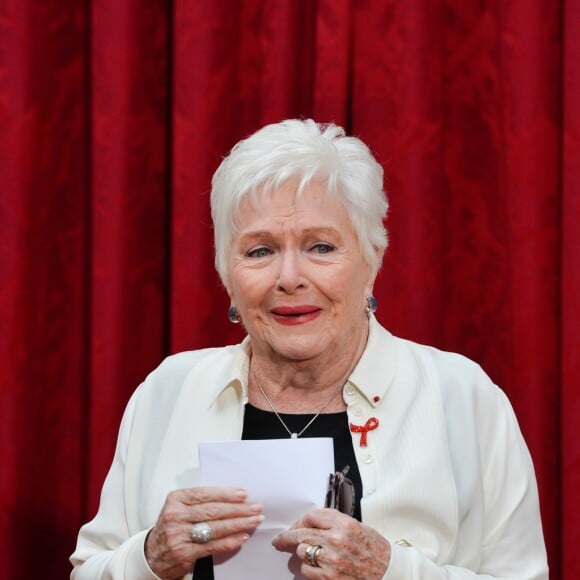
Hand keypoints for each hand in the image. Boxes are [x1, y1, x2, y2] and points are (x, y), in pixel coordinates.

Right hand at [145, 486, 263, 578]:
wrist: (152, 555)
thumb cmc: (172, 527)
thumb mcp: (179, 508)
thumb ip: (200, 501)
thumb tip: (233, 496)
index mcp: (176, 499)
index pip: (205, 493)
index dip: (226, 494)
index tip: (243, 494)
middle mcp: (175, 516)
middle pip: (213, 510)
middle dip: (238, 509)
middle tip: (255, 507)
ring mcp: (179, 535)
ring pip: (215, 528)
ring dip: (239, 524)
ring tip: (254, 520)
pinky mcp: (184, 553)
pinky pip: (213, 546)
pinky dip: (230, 541)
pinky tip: (242, 536)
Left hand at [272, 508, 389, 578]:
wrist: (387, 570)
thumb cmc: (372, 546)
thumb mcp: (354, 525)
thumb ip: (330, 523)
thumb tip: (304, 526)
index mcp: (343, 523)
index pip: (311, 516)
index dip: (299, 521)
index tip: (293, 526)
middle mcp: (336, 540)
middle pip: (301, 534)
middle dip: (286, 538)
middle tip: (279, 541)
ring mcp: (332, 560)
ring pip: (302, 552)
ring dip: (303, 554)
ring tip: (313, 554)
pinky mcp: (330, 578)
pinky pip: (307, 571)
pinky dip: (309, 569)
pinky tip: (319, 566)